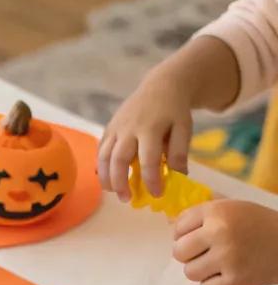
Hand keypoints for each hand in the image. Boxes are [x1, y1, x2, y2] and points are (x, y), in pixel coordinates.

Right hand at [97, 36, 239, 201]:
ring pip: (104, 155)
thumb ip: (180, 151)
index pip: (149, 159)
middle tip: (127, 199)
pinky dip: (100, 165)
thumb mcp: (184, 128)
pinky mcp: (109, 127)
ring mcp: (116, 127)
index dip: (151, 179)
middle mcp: (129, 128)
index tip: (157, 194)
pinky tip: (107, 178)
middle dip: (120, 181)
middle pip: (119, 158)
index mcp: (151, 128)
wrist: (161, 85)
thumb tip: (178, 176)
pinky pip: (100, 148)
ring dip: (105, 176)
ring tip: (113, 192)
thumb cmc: (175, 111)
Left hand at [172, 199, 277, 284]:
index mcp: (216, 211)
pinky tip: (228, 277)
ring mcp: (227, 256)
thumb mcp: (233, 209)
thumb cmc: (259, 225)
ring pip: (190, 272)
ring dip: (203, 272)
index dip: (185, 236)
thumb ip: (203, 216)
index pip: (178, 227)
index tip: (199, 238)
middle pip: (179, 252)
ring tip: (220, 265)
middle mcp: (219, 231)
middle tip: (207, 254)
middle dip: (190, 255)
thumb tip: (170, 229)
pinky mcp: (237, 279)